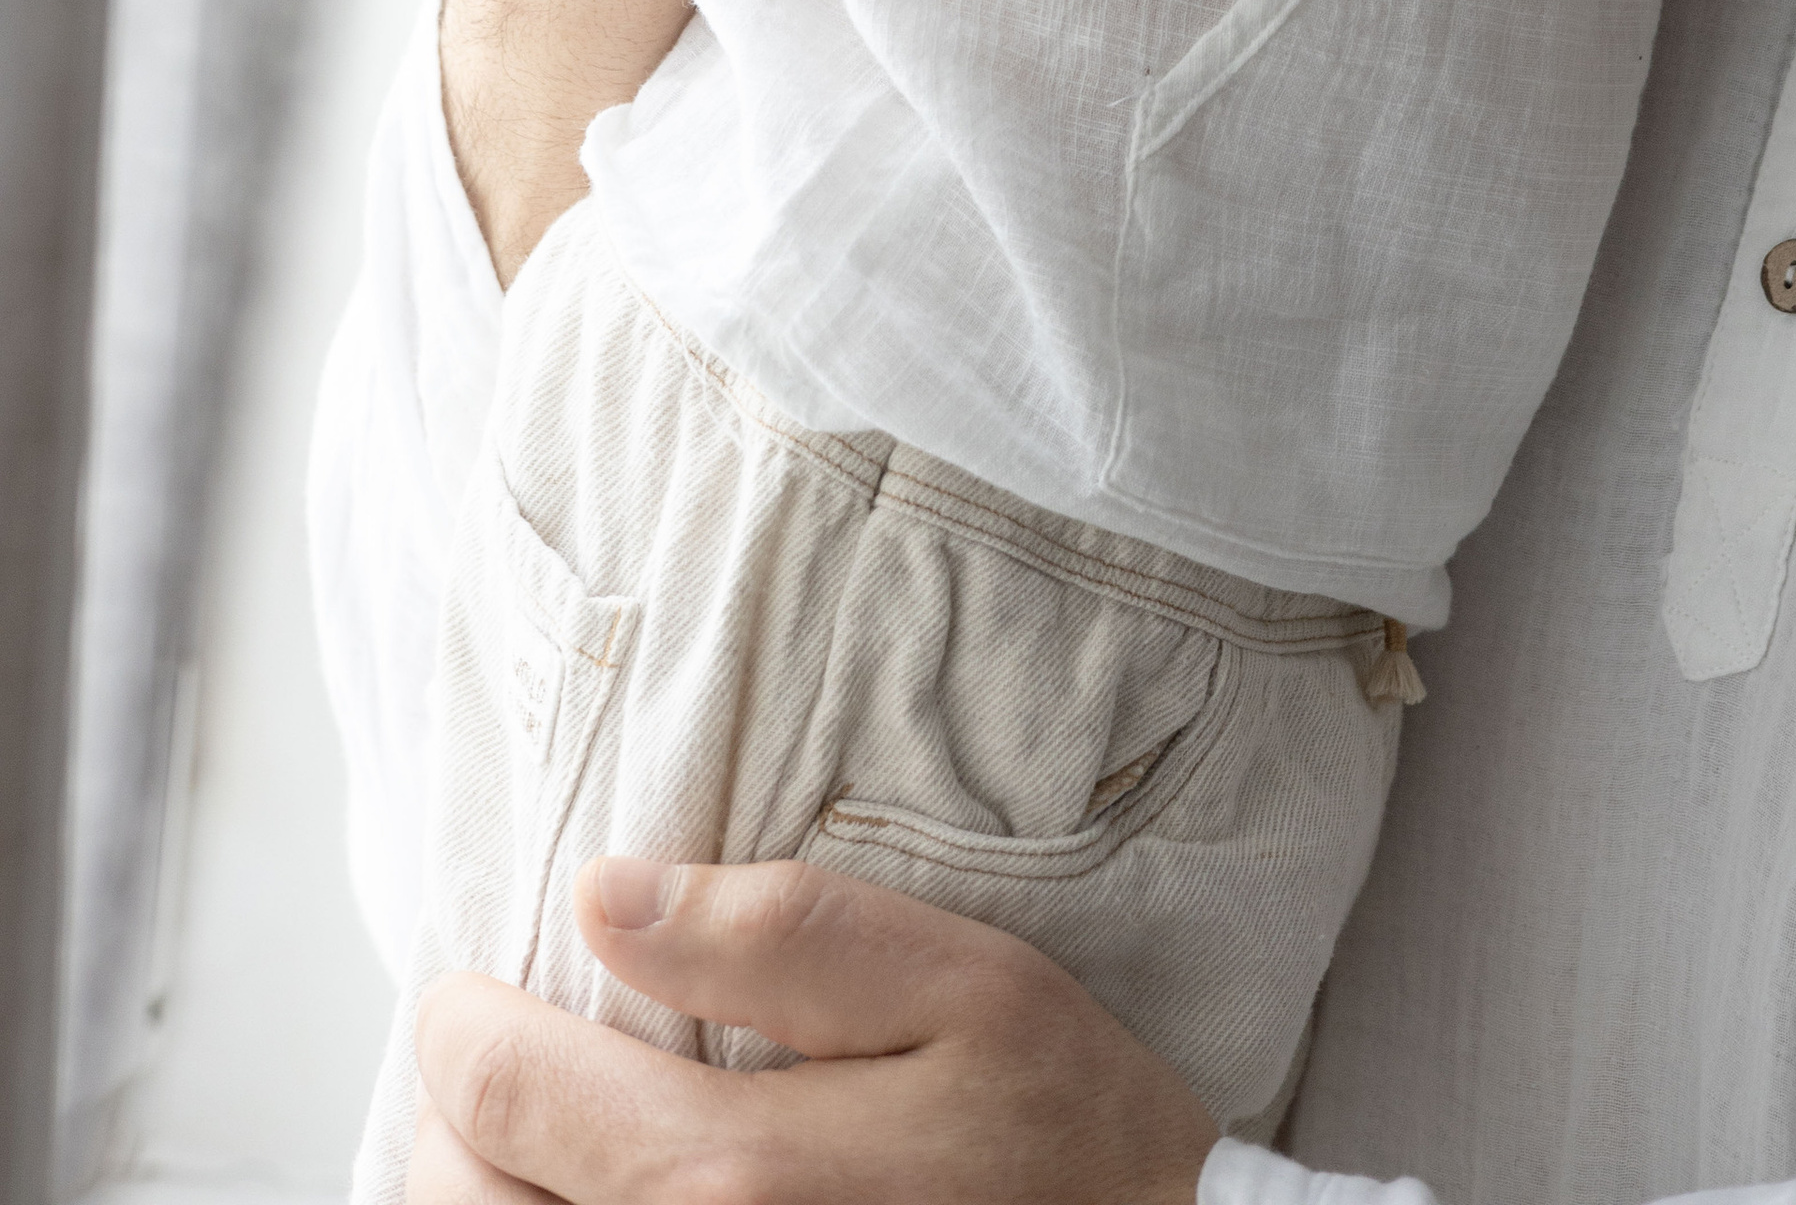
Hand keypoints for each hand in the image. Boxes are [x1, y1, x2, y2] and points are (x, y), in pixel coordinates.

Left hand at [407, 855, 1219, 1204]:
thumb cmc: (1066, 1135)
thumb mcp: (963, 986)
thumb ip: (779, 935)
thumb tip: (603, 894)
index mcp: (731, 1181)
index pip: (493, 1090)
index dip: (466, 1022)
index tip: (481, 993)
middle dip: (456, 1126)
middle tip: (502, 1072)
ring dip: (485, 1201)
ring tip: (537, 1151)